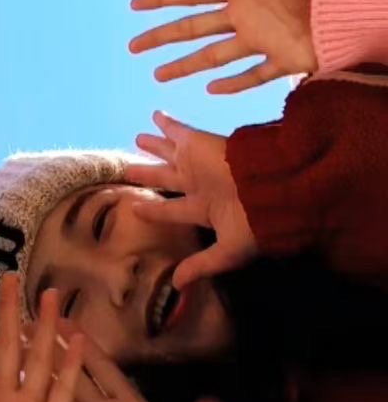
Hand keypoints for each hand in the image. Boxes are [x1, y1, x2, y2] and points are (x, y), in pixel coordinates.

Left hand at [124, 112, 255, 286]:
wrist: (273, 189)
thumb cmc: (254, 222)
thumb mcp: (228, 251)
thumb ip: (201, 264)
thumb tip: (176, 286)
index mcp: (206, 210)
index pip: (172, 210)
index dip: (153, 210)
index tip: (134, 209)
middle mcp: (199, 185)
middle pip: (167, 178)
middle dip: (149, 173)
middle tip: (128, 168)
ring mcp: (198, 163)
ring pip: (169, 153)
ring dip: (154, 146)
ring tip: (137, 138)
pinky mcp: (199, 144)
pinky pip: (178, 130)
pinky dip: (166, 123)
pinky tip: (155, 116)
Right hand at [129, 0, 339, 92]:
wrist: (365, 4)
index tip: (135, 5)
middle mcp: (248, 14)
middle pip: (194, 27)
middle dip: (162, 36)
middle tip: (131, 46)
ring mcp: (264, 39)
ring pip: (214, 56)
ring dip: (185, 65)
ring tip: (157, 76)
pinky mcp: (285, 59)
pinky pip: (254, 75)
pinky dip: (233, 84)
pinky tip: (210, 91)